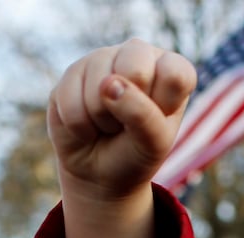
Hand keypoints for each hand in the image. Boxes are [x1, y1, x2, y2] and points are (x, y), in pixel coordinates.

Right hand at [48, 40, 195, 237]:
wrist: (98, 174)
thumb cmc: (136, 159)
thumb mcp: (152, 145)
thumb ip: (143, 115)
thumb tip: (110, 84)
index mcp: (173, 72)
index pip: (176, 69)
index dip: (160, 100)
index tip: (152, 124)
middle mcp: (142, 56)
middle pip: (136, 57)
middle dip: (126, 104)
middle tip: (123, 126)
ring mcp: (105, 58)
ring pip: (97, 74)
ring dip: (97, 115)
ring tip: (102, 127)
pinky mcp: (72, 71)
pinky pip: (68, 91)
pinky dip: (73, 118)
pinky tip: (82, 124)